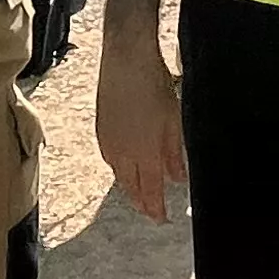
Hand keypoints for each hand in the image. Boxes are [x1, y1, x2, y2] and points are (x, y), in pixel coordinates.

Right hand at [95, 30, 185, 223]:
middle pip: (131, 188)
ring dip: (130, 187)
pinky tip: (126, 166)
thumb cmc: (153, 85)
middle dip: (142, 203)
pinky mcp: (100, 129)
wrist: (126, 59)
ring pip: (119, 175)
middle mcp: (122, 153)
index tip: (161, 219)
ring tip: (140, 193)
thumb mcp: (174, 122)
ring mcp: (108, 141)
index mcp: (144, 154)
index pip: (150, 192)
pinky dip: (120, 169)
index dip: (156, 209)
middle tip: (152, 212)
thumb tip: (177, 178)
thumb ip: (174, 154)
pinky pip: (110, 159)